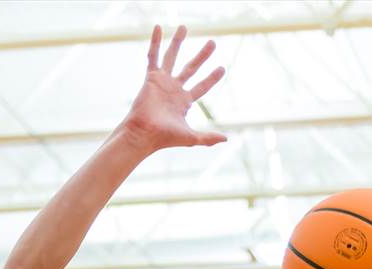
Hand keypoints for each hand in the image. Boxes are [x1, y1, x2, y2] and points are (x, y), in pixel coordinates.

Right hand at [122, 25, 226, 152]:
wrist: (145, 133)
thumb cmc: (165, 138)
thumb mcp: (191, 138)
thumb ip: (208, 138)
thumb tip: (226, 139)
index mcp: (184, 102)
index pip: (202, 87)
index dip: (212, 78)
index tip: (222, 68)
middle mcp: (174, 89)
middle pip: (191, 68)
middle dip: (202, 56)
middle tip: (212, 43)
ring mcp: (162, 82)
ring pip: (172, 57)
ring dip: (178, 42)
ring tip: (184, 27)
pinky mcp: (151, 77)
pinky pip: (153, 56)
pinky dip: (155, 42)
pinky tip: (159, 28)